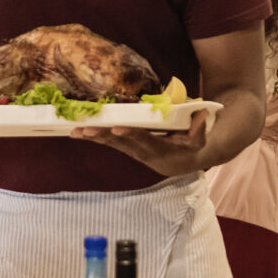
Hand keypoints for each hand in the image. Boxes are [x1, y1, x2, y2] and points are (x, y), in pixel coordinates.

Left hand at [70, 110, 209, 176]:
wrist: (184, 163)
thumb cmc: (193, 147)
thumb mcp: (201, 139)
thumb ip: (200, 128)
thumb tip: (201, 113)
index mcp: (161, 150)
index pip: (144, 141)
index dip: (131, 135)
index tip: (117, 129)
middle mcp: (144, 153)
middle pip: (122, 144)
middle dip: (103, 137)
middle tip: (86, 130)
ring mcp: (134, 152)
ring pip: (112, 144)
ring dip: (94, 138)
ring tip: (76, 132)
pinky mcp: (128, 150)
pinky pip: (110, 144)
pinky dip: (95, 138)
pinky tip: (79, 133)